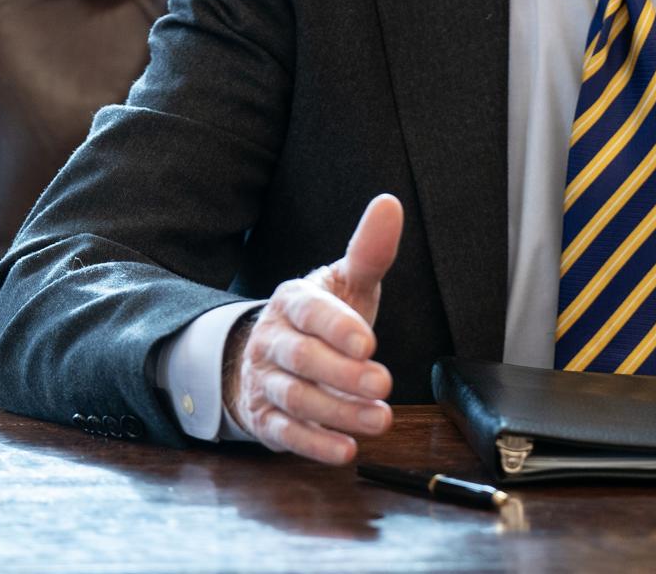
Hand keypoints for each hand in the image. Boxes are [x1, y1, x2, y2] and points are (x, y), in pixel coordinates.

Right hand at [224, 193, 402, 463]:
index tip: (370, 343)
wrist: (272, 354)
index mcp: (293, 301)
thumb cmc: (323, 316)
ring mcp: (265, 380)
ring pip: (295, 398)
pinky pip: (284, 433)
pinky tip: (346, 450)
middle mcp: (273, 339)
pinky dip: (314, 444)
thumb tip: (390, 204)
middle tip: (384, 384)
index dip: (338, 328)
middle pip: (301, 359)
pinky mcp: (265, 417)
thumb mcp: (347, 282)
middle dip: (342, 374)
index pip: (311, 312)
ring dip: (338, 412)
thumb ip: (370, 251)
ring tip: (380, 420)